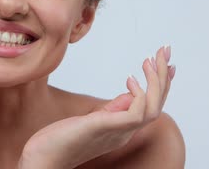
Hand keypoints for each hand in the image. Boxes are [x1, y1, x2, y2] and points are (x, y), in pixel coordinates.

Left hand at [18, 46, 175, 168]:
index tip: (166, 64)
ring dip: (156, 82)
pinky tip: (130, 79)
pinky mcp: (105, 127)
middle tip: (164, 51)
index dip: (161, 85)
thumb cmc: (59, 142)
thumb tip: (129, 93)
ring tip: (149, 60)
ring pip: (153, 108)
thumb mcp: (90, 120)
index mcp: (122, 129)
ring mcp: (117, 132)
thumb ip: (111, 110)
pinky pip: (136, 114)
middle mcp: (124, 132)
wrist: (42, 160)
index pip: (151, 106)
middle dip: (163, 76)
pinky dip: (138, 95)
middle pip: (157, 105)